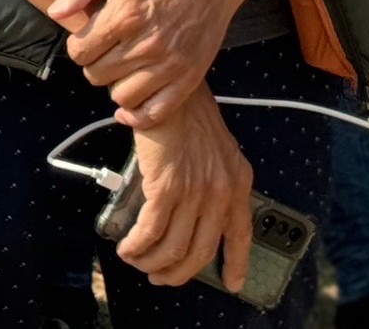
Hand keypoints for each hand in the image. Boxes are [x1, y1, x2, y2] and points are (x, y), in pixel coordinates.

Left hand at [50, 0, 250, 127]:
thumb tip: (55, 12)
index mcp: (124, 16)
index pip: (79, 52)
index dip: (78, 46)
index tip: (88, 39)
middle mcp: (146, 45)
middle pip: (97, 75)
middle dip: (94, 64)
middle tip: (106, 52)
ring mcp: (169, 65)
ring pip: (122, 96)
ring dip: (115, 85)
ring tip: (122, 68)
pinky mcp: (189, 78)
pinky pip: (156, 113)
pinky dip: (138, 114)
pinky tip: (131, 102)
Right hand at [122, 86, 253, 290]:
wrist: (169, 85)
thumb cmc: (186, 109)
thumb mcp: (214, 146)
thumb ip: (211, 177)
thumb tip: (189, 206)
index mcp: (238, 181)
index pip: (241, 234)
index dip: (236, 263)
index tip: (231, 283)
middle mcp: (221, 192)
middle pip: (201, 250)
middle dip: (178, 272)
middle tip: (161, 276)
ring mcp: (194, 191)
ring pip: (174, 247)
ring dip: (152, 262)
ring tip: (137, 261)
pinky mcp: (166, 187)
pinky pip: (151, 230)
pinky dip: (137, 245)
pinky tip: (127, 247)